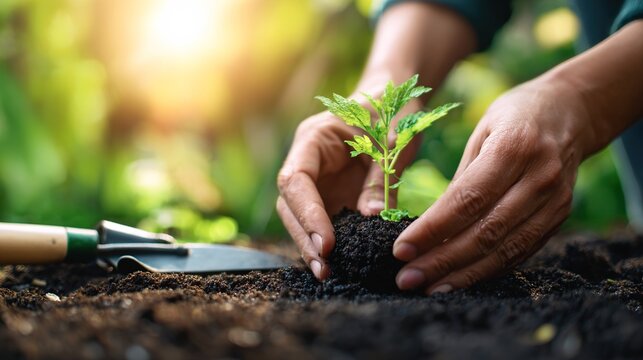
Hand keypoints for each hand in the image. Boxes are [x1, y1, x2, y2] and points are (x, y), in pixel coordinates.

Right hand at [277, 105, 419, 279]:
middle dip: (305, 237)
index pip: (297, 180)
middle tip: (324, 268)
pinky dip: (326, 243)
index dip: (308, 213)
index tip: (327, 242)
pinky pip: (321, 222)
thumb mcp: (394, 140)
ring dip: (310, 246)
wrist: (391, 104)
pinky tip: (337, 265)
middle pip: (291, 204)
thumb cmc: (392, 112)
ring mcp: (315, 181)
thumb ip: (382, 177)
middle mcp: (306, 162)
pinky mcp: (328, 196)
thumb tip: (372, 219)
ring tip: (327, 274)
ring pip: (299, 218)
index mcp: (313, 139)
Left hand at [393, 78, 588, 293]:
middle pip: (486, 231)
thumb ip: (460, 181)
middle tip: (406, 278)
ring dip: (464, 275)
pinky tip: (460, 280)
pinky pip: (521, 251)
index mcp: (514, 147)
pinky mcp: (560, 216)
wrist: (571, 111)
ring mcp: (555, 200)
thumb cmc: (513, 118)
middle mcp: (540, 177)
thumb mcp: (480, 134)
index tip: (401, 250)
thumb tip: (428, 229)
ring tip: (428, 287)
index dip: (433, 229)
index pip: (467, 200)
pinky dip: (488, 270)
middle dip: (442, 260)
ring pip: (506, 250)